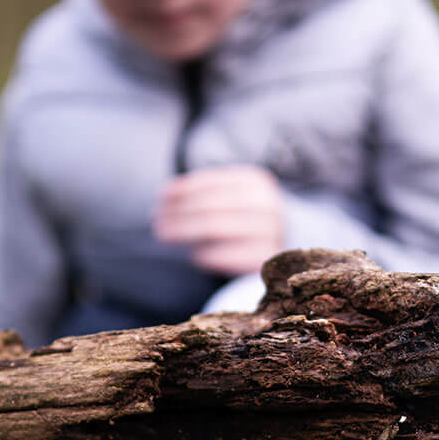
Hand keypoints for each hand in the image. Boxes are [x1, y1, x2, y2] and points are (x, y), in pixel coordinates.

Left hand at [152, 165, 284, 275]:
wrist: (282, 247)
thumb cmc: (244, 220)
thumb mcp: (230, 199)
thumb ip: (203, 194)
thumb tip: (165, 196)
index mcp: (256, 182)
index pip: (211, 182)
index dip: (182, 188)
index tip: (160, 197)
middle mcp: (267, 203)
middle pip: (210, 205)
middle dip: (178, 212)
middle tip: (156, 222)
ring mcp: (271, 230)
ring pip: (215, 227)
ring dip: (183, 231)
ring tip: (163, 236)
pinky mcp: (266, 257)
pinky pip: (228, 255)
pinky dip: (206, 255)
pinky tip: (193, 257)